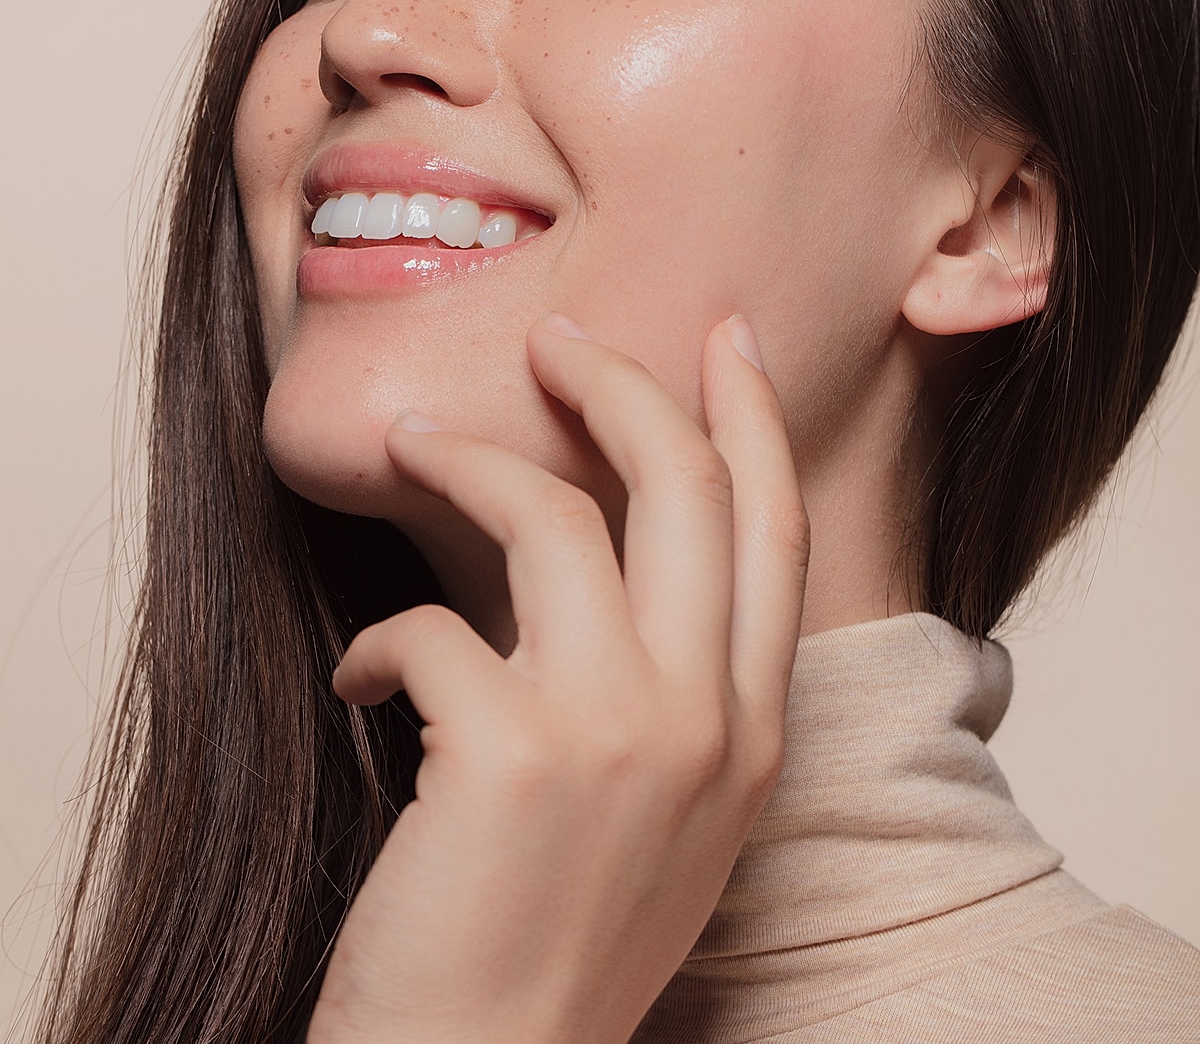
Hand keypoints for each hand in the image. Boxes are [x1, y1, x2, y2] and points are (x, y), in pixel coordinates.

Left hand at [307, 314, 807, 1043]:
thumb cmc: (556, 933)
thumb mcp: (664, 809)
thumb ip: (669, 687)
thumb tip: (603, 557)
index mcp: (753, 731)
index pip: (775, 529)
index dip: (752, 418)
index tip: (726, 342)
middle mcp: (707, 719)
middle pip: (685, 484)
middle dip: (620, 383)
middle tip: (556, 340)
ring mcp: (618, 731)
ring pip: (552, 515)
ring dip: (465, 460)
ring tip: (411, 444)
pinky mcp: (510, 752)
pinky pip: (430, 624)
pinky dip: (380, 636)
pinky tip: (360, 676)